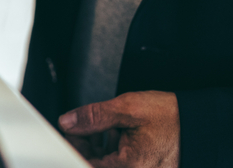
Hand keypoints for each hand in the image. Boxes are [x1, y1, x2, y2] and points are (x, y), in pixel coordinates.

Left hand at [58, 91, 179, 167]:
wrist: (203, 124)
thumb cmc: (174, 118)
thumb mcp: (128, 109)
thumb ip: (94, 117)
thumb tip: (69, 122)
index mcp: (128, 166)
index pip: (85, 162)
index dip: (71, 147)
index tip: (67, 134)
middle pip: (95, 163)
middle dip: (84, 145)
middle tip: (82, 127)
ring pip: (107, 163)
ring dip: (98, 147)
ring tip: (104, 128)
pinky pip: (121, 163)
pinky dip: (114, 150)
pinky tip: (117, 135)